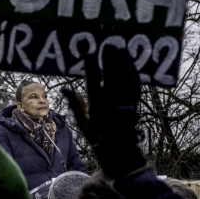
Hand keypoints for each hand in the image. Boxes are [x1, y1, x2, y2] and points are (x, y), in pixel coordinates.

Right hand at [62, 47, 144, 179]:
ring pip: (127, 79)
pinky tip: (131, 63)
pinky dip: (134, 73)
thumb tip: (64, 89)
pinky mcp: (134, 105)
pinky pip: (135, 86)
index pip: (94, 83)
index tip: (90, 52)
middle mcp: (113, 105)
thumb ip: (75, 105)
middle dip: (111, 60)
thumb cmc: (98, 139)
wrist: (120, 153)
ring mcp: (126, 105)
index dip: (92, 66)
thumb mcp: (82, 125)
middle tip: (109, 45)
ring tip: (121, 48)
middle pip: (113, 77)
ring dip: (125, 63)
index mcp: (97, 109)